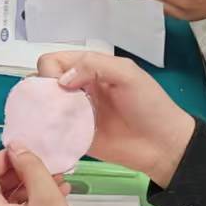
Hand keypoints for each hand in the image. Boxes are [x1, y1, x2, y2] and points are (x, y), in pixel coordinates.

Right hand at [36, 52, 194, 185]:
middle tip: (58, 104)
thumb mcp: (127, 74)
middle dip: (42, 91)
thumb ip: (94, 65)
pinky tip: (53, 135)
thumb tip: (62, 80)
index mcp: (90, 68)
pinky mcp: (74, 137)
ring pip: (43, 107)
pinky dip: (46, 131)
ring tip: (55, 120)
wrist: (162, 145)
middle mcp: (78, 88)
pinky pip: (52, 132)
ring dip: (42, 111)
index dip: (51, 70)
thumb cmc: (150, 105)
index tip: (62, 86)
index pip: (54, 61)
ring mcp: (75, 114)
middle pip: (43, 82)